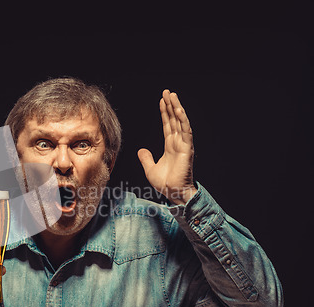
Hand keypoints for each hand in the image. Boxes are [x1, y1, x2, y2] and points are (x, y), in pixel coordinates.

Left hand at [138, 89, 196, 204]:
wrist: (174, 193)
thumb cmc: (165, 183)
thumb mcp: (150, 169)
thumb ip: (146, 158)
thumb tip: (141, 150)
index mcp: (170, 146)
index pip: (167, 125)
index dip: (165, 112)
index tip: (162, 100)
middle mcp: (178, 143)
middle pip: (174, 120)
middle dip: (170, 105)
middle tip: (167, 92)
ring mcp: (184, 145)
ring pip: (180, 122)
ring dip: (177, 108)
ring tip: (172, 95)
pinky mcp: (187, 149)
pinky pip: (185, 131)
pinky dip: (182, 120)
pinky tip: (178, 110)